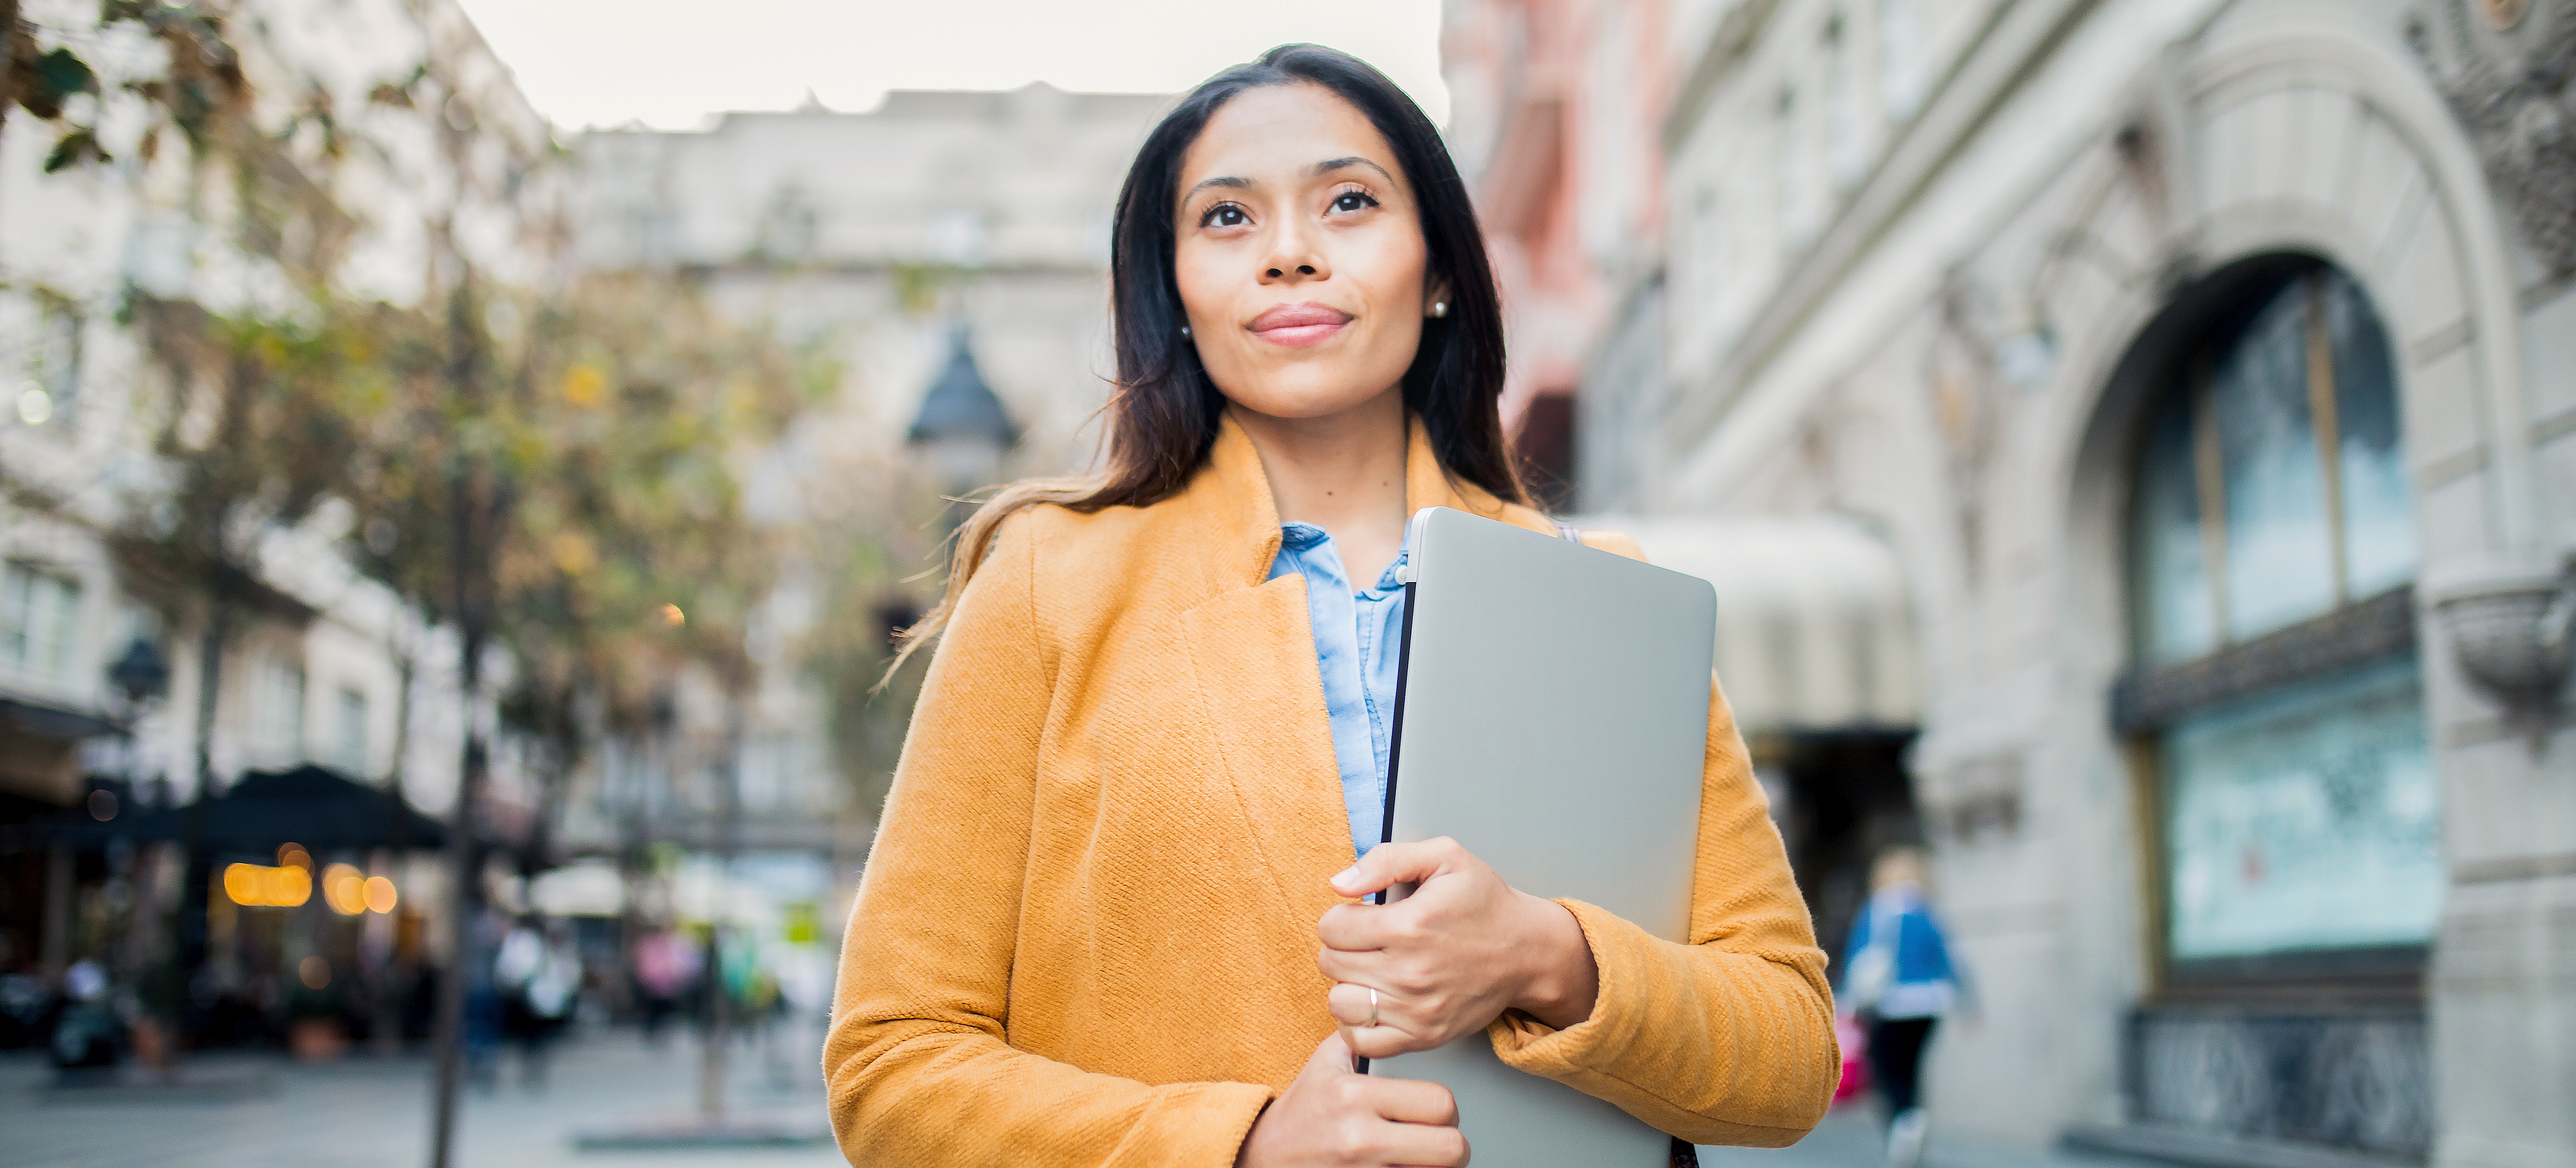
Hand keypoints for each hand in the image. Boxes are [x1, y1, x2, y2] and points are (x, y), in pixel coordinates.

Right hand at [1235, 1034, 1466, 1167]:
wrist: (1263, 1157)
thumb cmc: (1299, 1112)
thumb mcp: (1325, 1063)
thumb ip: (1362, 1035)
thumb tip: (1391, 1013)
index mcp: (1356, 1095)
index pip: (1439, 1103)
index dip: (1448, 1109)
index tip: (1440, 1113)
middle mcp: (1360, 1137)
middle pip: (1449, 1147)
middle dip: (1453, 1146)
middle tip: (1442, 1142)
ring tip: (1425, 1159)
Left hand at [1316, 837, 1598, 1060]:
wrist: (1527, 952)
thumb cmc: (1485, 902)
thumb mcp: (1445, 857)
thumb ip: (1387, 860)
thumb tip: (1340, 883)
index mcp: (1410, 925)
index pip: (1331, 927)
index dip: (1341, 916)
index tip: (1362, 917)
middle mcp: (1409, 972)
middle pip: (1331, 963)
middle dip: (1342, 947)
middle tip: (1369, 941)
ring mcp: (1416, 1010)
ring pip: (1340, 1003)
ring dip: (1348, 984)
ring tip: (1370, 971)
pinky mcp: (1423, 1036)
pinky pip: (1361, 1041)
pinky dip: (1358, 1024)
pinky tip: (1374, 1002)